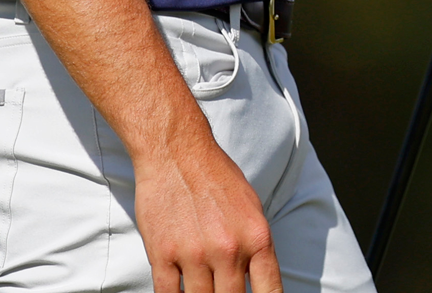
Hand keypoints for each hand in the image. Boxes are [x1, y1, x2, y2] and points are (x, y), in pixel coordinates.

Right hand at [131, 122, 279, 292]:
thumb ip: (256, 248)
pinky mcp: (162, 255)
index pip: (269, 291)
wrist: (177, 152)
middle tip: (224, 292)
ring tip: (203, 290)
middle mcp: (229, 250)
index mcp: (257, 238)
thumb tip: (256, 282)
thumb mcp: (252, 210)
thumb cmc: (216, 178)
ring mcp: (194, 255)